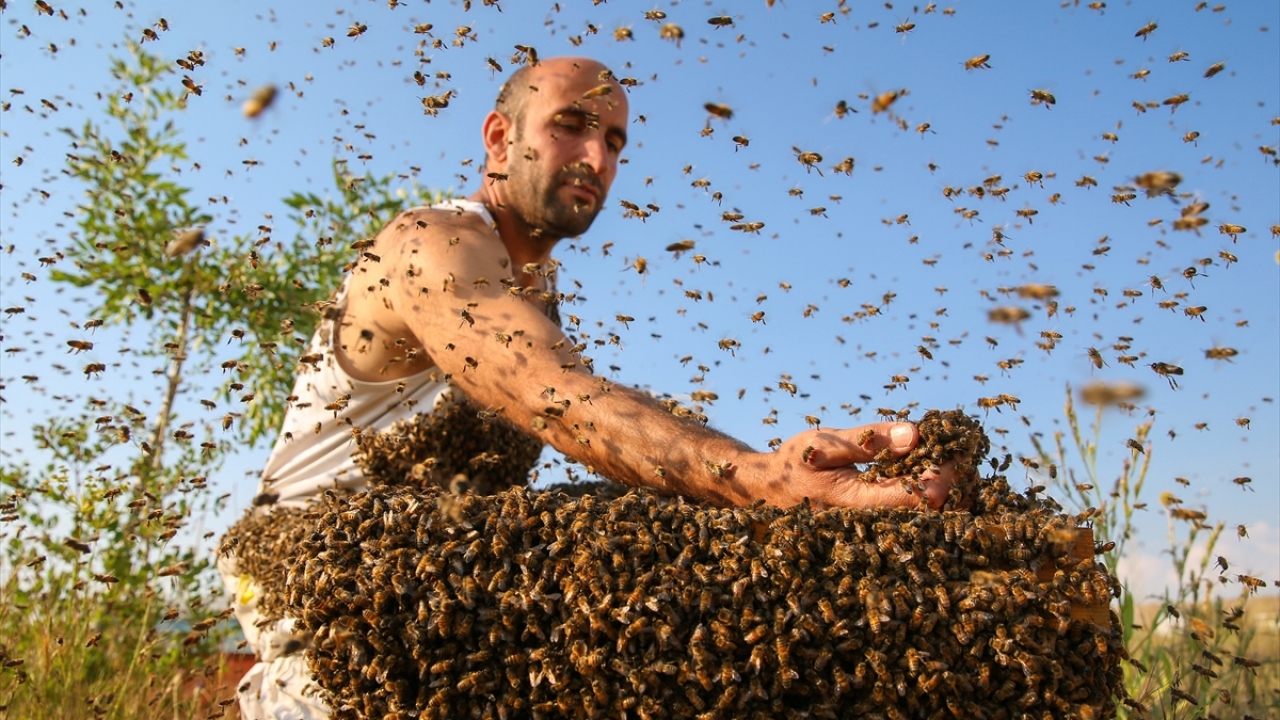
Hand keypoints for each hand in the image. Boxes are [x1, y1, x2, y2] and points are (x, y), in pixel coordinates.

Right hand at [742, 422, 960, 510]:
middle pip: (935, 513)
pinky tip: (932, 471)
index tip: (956, 446)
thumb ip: (869, 440)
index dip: (948, 472)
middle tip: (962, 450)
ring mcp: (878, 530)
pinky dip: (931, 493)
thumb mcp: (826, 444)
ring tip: (951, 457)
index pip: (924, 497)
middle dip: (955, 480)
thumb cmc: (795, 464)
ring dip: (948, 487)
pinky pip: (916, 516)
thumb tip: (915, 434)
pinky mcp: (880, 527)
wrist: (771, 492)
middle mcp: (874, 526)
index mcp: (861, 504)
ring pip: (929, 518)